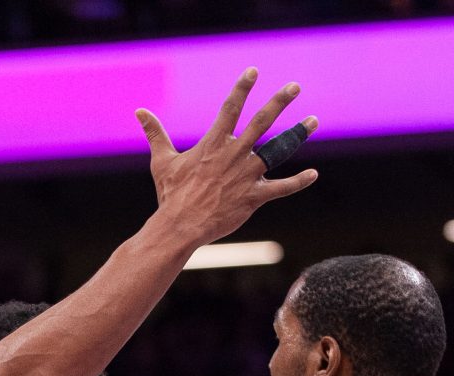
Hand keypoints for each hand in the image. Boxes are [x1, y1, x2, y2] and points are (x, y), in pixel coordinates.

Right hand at [137, 69, 317, 246]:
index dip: (242, 88)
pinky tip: (313, 174)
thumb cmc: (171, 194)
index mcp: (214, 143)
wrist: (180, 225)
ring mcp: (247, 175)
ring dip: (297, 133)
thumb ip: (155, 134)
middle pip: (262, 121)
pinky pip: (281, 188)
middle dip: (280, 101)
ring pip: (278, 149)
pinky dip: (298, 182)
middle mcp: (234, 154)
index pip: (230, 108)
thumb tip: (139, 112)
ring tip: (313, 120)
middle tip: (295, 86)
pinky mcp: (254, 196)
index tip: (253, 71)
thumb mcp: (162, 161)